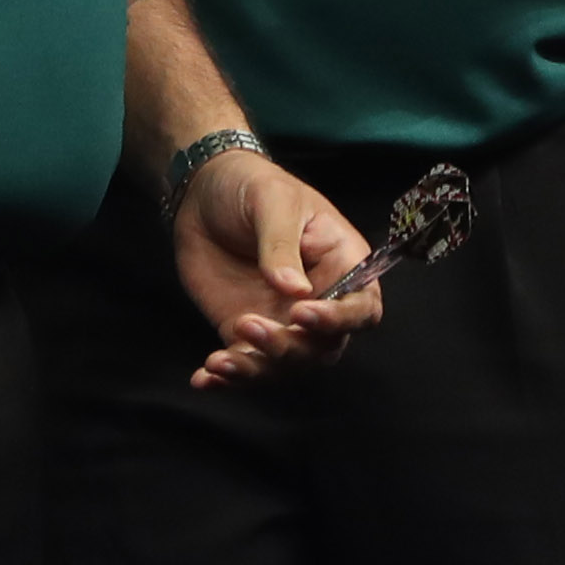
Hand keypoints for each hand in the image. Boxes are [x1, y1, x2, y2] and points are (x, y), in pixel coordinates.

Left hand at [175, 151, 381, 390]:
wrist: (203, 193)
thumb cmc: (252, 185)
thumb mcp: (271, 201)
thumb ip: (282, 245)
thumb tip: (294, 291)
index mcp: (342, 265)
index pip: (360, 308)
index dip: (339, 320)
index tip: (301, 312)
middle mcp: (319, 301)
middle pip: (323, 348)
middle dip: (289, 348)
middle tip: (249, 325)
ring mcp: (283, 320)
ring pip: (285, 365)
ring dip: (256, 370)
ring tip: (221, 359)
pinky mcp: (246, 331)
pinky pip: (245, 366)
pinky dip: (227, 378)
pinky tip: (204, 378)